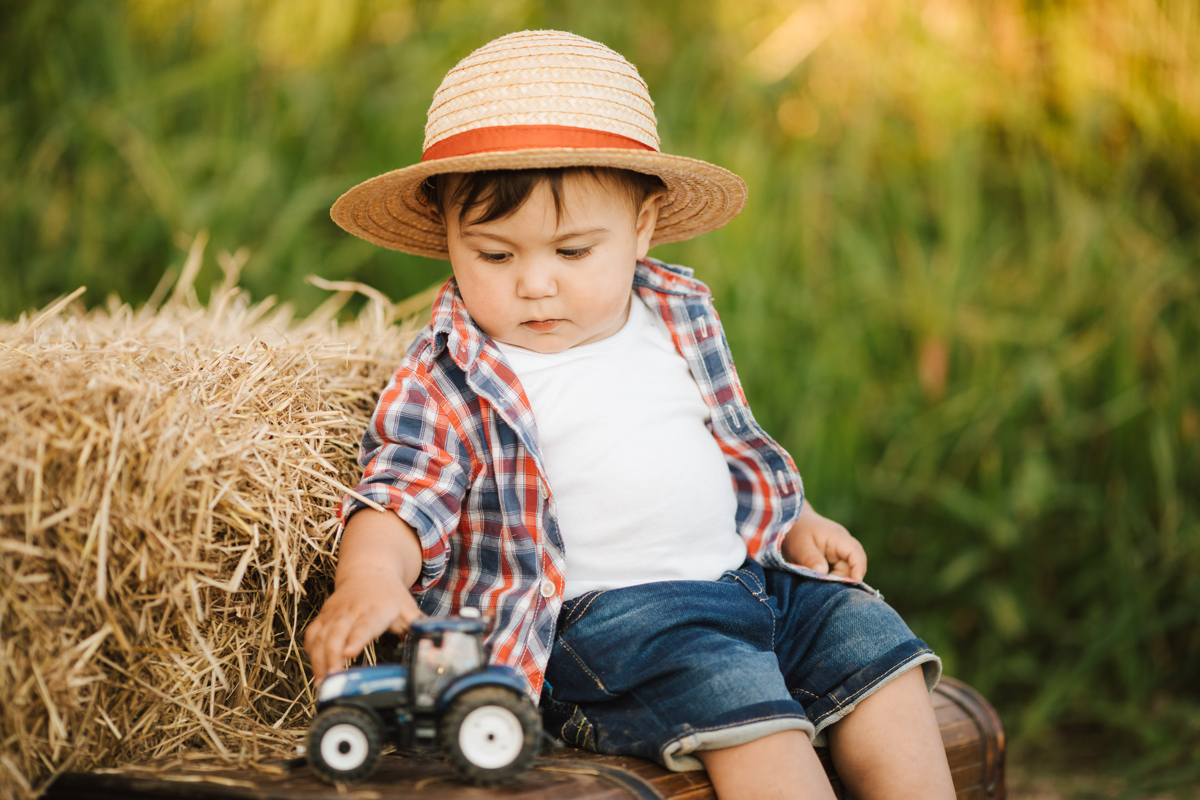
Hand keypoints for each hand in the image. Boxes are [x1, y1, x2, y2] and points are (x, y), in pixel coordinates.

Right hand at [304, 509, 425, 681]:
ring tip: (323, 683)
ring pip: (320, 637)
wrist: (368, 571)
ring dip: (318, 661)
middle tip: (332, 681)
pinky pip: (312, 636)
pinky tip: (316, 671)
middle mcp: (352, 610)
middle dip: (331, 658)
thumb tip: (438, 645)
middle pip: (336, 634)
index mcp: (377, 608)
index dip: (357, 639)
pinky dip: (311, 653)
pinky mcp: (324, 616)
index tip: (350, 653)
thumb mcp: (408, 608)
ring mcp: (335, 613)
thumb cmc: (390, 595)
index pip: (365, 625)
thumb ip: (420, 627)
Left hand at [781, 502, 867, 581]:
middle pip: (850, 567)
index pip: (855, 552)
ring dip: (833, 580)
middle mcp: (843, 545)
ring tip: (816, 583)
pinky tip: (817, 581)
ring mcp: (840, 553)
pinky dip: (829, 578)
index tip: (854, 583)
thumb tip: (823, 573)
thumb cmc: (796, 532)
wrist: (789, 523)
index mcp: (837, 537)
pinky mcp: (834, 560)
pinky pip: (837, 573)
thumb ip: (811, 560)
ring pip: (844, 572)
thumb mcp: (800, 546)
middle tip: (822, 589)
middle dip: (840, 580)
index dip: (858, 568)